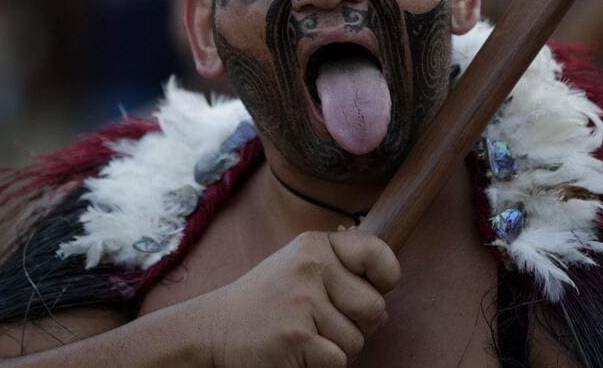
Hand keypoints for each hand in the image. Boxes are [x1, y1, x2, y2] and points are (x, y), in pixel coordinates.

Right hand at [199, 230, 400, 366]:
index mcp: (315, 245)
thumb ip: (339, 264)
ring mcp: (303, 303)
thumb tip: (388, 273)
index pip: (380, 256)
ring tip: (304, 335)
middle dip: (359, 325)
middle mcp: (311, 267)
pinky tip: (296, 350)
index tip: (371, 288)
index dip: (385, 280)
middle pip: (375, 308)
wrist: (214, 329)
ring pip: (357, 341)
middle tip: (325, 322)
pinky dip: (321, 364)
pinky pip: (338, 361)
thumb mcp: (299, 265)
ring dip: (336, 348)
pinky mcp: (297, 338)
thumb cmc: (267, 301)